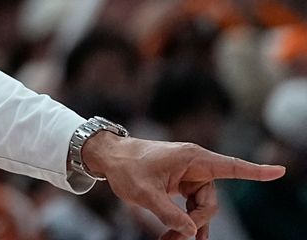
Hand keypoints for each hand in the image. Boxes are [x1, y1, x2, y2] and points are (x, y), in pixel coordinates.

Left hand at [83, 133, 284, 239]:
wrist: (108, 157)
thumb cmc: (125, 167)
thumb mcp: (144, 193)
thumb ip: (169, 213)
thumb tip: (191, 231)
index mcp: (192, 158)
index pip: (231, 166)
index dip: (256, 171)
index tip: (279, 171)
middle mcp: (195, 165)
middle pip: (210, 201)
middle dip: (196, 222)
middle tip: (176, 237)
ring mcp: (188, 176)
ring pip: (201, 208)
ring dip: (189, 226)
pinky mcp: (181, 185)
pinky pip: (190, 208)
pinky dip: (184, 222)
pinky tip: (177, 238)